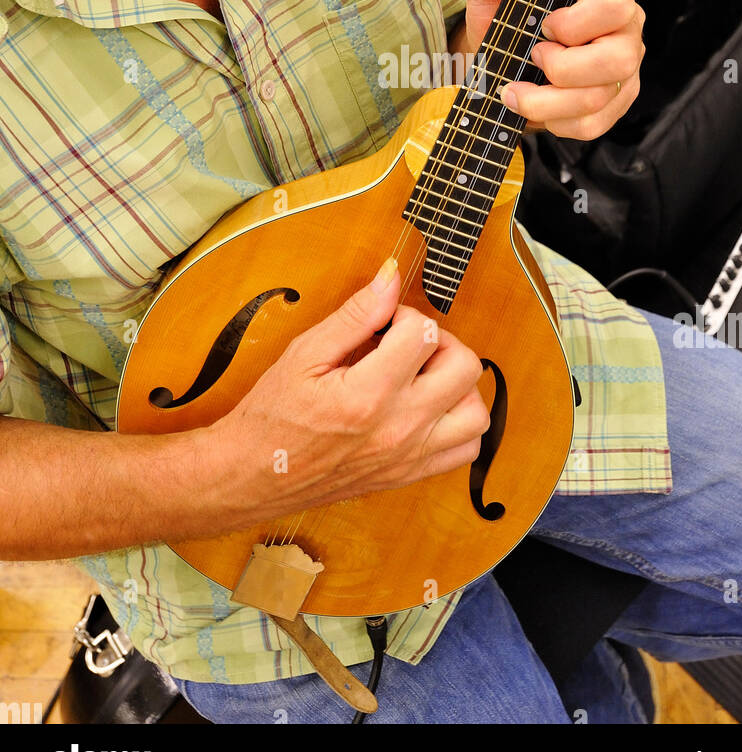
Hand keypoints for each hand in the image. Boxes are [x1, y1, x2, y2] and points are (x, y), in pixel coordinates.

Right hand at [208, 259, 489, 526]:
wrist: (254, 475)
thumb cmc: (272, 415)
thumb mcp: (305, 353)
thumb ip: (355, 314)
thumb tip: (390, 276)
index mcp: (368, 395)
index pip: (424, 333)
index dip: (405, 315)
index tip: (382, 324)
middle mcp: (398, 428)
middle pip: (465, 367)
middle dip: (441, 342)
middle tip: (408, 343)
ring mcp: (409, 456)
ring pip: (477, 412)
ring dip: (459, 384)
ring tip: (422, 375)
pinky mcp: (410, 474)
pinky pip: (466, 448)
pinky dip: (459, 422)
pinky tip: (430, 406)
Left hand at [462, 0, 644, 140]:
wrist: (498, 54)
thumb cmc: (503, 12)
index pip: (615, 6)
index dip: (574, 24)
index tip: (544, 25)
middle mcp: (626, 30)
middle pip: (617, 60)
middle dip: (562, 69)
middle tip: (533, 57)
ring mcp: (625, 70)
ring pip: (601, 99)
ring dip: (547, 103)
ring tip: (517, 91)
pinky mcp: (616, 103)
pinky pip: (594, 125)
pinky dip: (557, 122)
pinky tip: (540, 108)